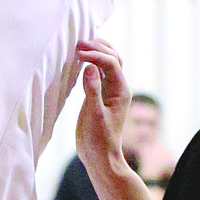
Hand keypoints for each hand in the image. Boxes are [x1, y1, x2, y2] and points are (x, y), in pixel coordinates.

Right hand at [75, 41, 130, 178]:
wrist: (99, 157)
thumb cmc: (98, 139)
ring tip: (79, 46)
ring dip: (96, 52)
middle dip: (98, 47)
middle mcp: (118, 88)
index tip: (78, 54)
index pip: (112, 63)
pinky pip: (98, 72)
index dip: (96, 55)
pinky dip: (90, 62)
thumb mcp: (94, 114)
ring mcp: (109, 91)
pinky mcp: (99, 95)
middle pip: (113, 58)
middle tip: (78, 43)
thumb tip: (90, 66)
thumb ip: (92, 89)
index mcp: (121, 91)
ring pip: (107, 63)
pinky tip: (79, 60)